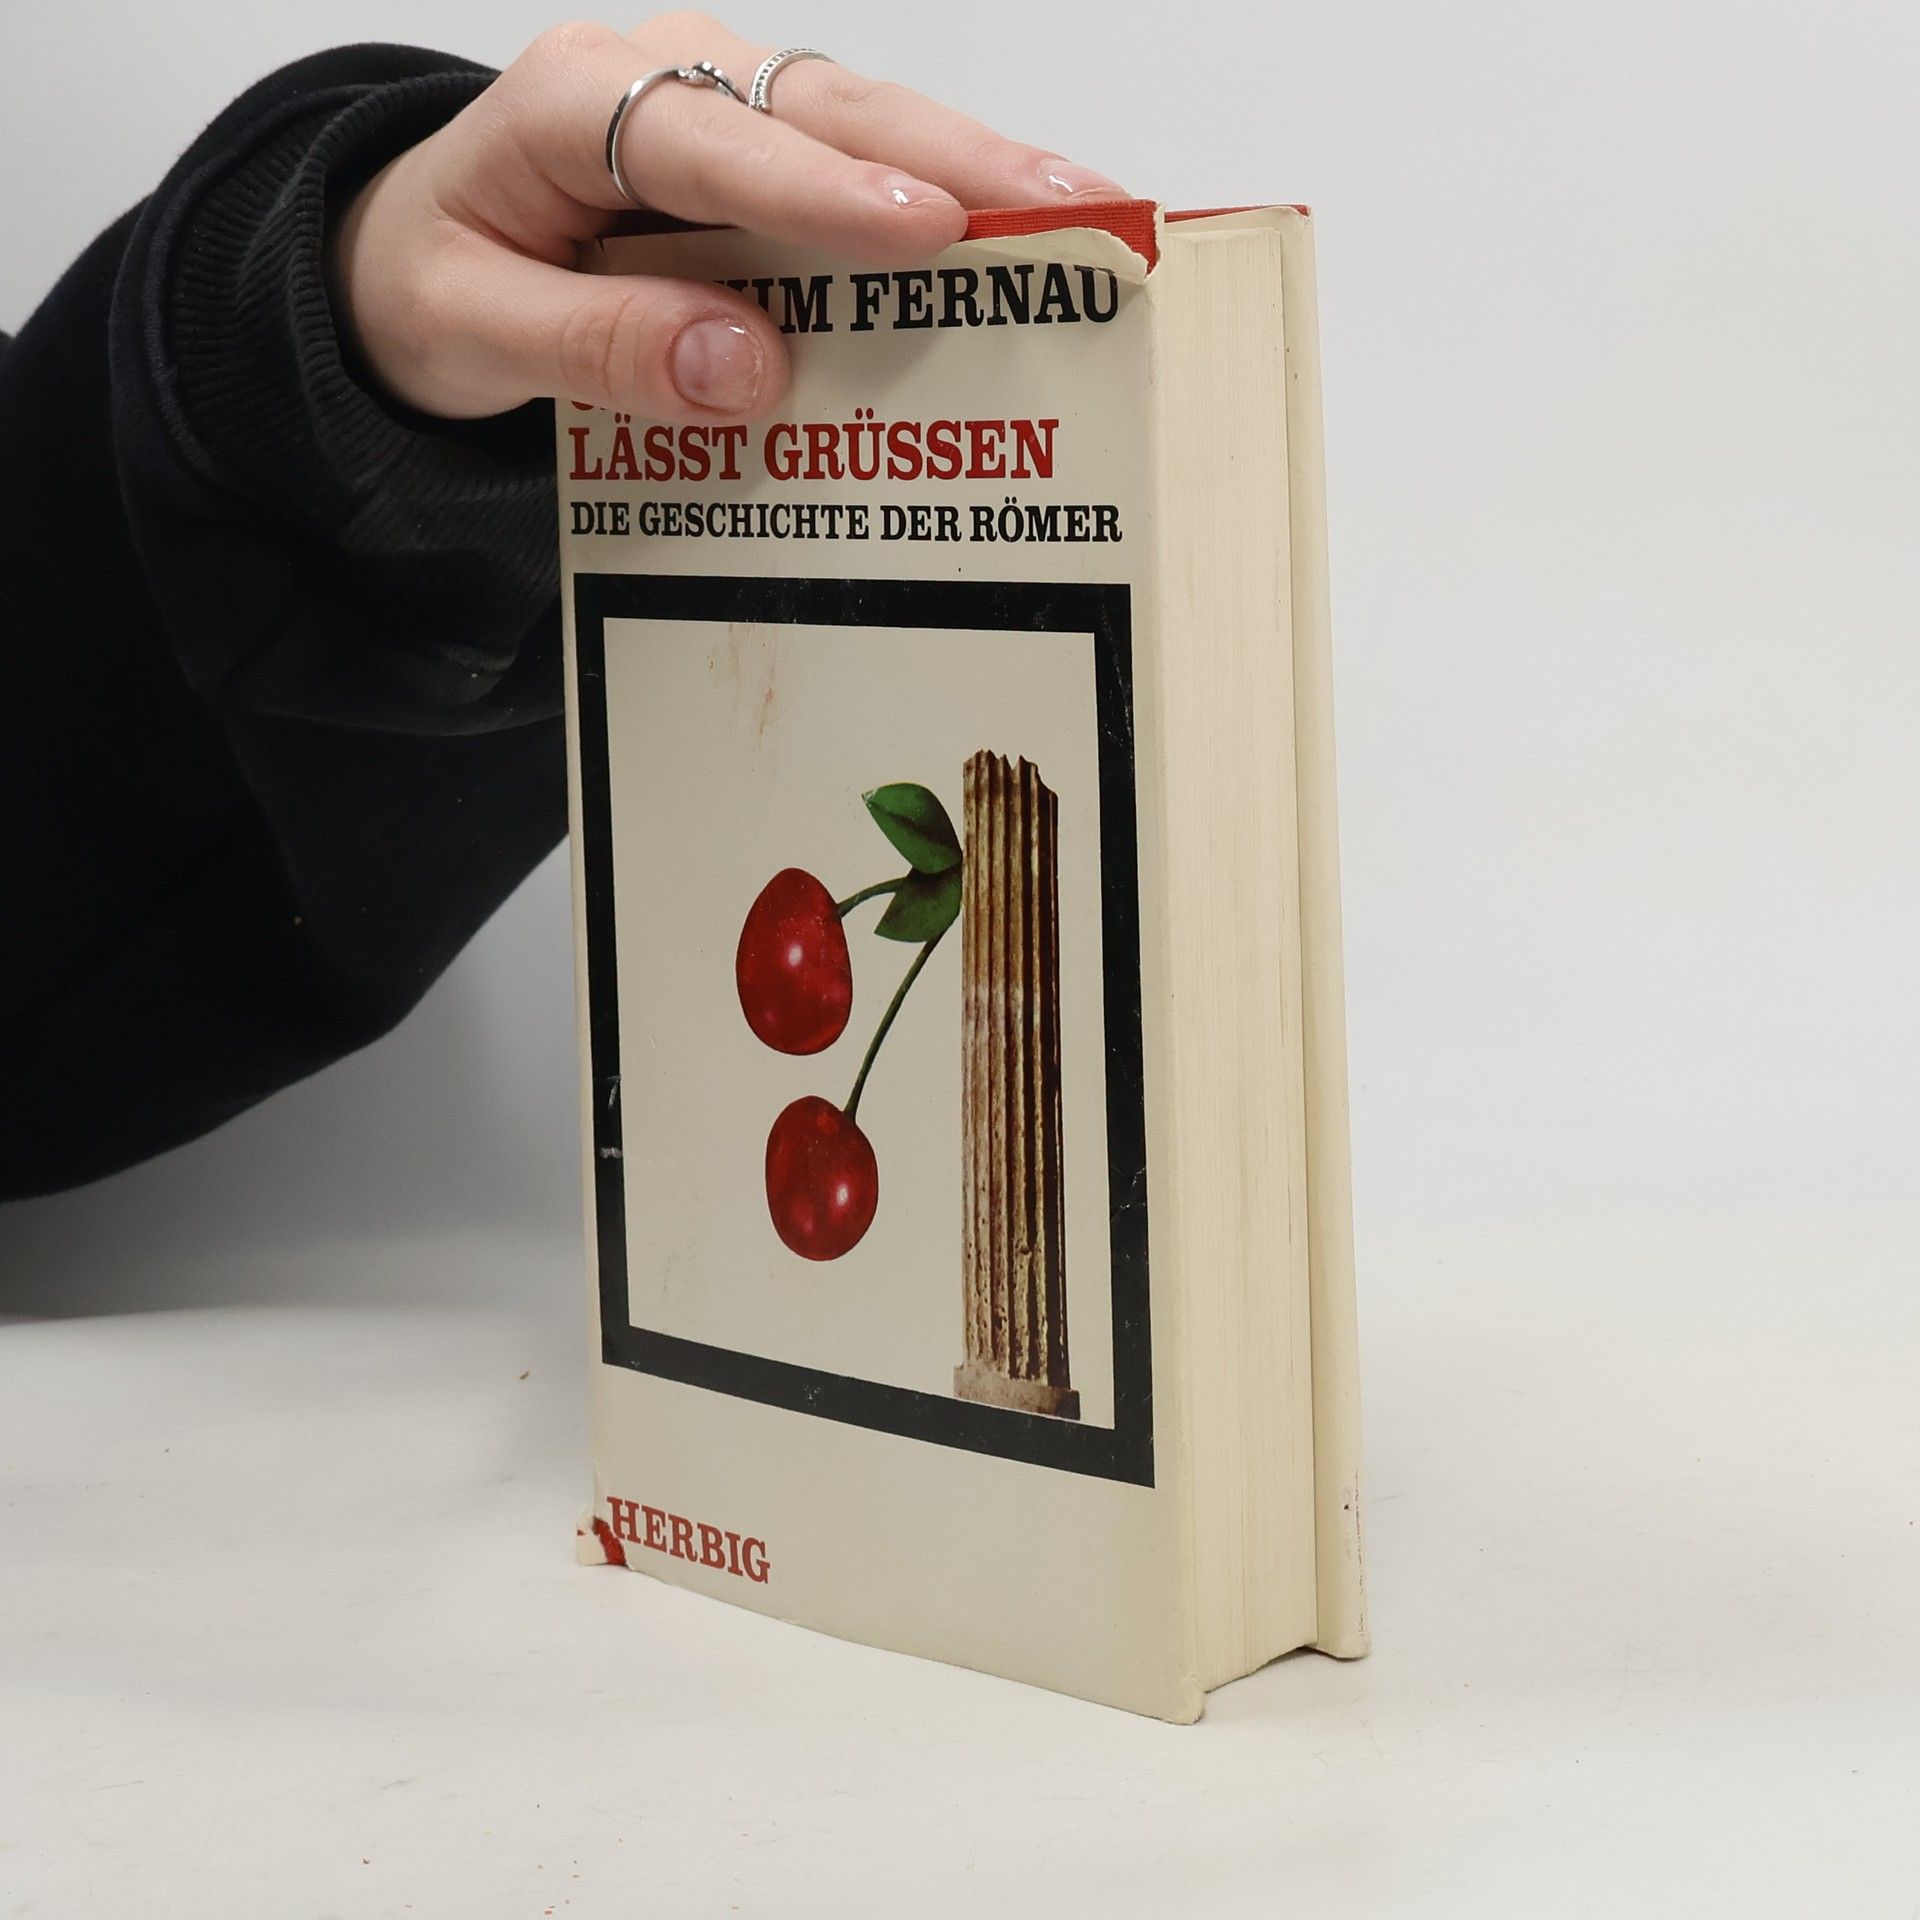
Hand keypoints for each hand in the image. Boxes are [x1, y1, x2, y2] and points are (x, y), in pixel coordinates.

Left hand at [327, 15, 1125, 424]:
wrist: (418, 259)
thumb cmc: (438, 285)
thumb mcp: (470, 332)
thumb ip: (594, 348)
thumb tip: (746, 366)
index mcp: (573, 103)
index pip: (709, 138)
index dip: (819, 188)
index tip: (920, 232)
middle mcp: (668, 80)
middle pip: (826, 106)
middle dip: (959, 158)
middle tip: (1076, 207)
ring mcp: (729, 111)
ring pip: (867, 126)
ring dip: (983, 171)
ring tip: (1093, 214)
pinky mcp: (768, 159)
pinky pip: (865, 171)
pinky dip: (949, 202)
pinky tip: (1028, 231)